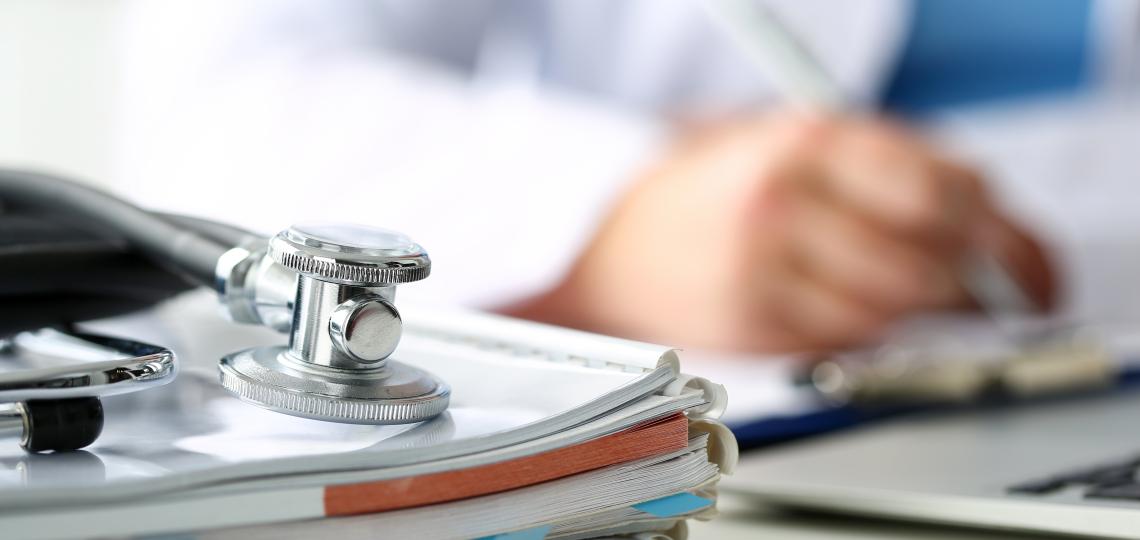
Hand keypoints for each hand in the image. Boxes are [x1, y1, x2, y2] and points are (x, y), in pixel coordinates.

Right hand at [504, 112, 1056, 352]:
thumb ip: (881, 163)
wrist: (611, 251)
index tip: (1022, 249)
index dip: (999, 225)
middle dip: (986, 279)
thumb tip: (980, 211)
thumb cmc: (706, 195)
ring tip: (947, 301)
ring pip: (897, 307)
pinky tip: (878, 312)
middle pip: (927, 256)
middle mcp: (782, 206)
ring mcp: (764, 273)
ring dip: (936, 310)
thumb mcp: (786, 142)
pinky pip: (852, 338)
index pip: (936, 188)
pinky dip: (881, 330)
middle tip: (1011, 288)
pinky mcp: (755, 327)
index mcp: (798, 143)